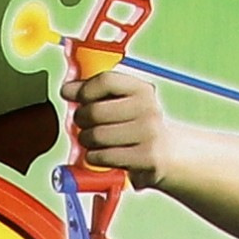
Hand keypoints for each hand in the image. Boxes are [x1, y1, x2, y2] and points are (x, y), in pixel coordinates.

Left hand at [64, 63, 166, 190]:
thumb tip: (67, 89)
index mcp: (142, 89)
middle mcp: (148, 108)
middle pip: (95, 111)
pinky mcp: (146, 158)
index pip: (106, 81)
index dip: (83, 89)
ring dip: (86, 141)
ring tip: (91, 141)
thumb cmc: (138, 125)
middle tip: (83, 124)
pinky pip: (103, 156)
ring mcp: (148, 133)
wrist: (171, 153)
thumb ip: (96, 92)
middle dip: (81, 119)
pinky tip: (100, 155)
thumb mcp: (124, 103)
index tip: (73, 96)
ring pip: (96, 136)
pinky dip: (94, 157)